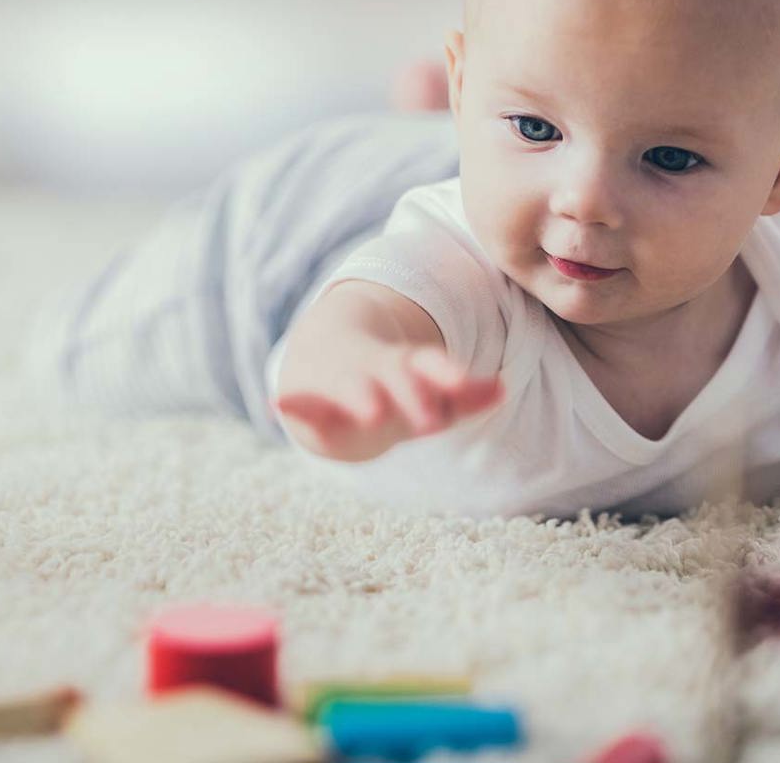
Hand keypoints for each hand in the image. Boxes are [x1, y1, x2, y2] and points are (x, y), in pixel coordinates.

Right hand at [274, 346, 503, 461]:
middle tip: (431, 420)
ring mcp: (340, 381)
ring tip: (373, 412)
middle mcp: (374, 370)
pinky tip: (277, 404)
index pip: (429, 363)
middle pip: (396, 378)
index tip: (464, 382)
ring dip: (362, 398)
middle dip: (412, 396)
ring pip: (353, 388)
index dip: (446, 374)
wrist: (322, 359)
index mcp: (405, 366)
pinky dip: (291, 404)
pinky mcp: (307, 399)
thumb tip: (502, 389)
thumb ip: (461, 397)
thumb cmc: (386, 387)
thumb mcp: (423, 392)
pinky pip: (300, 402)